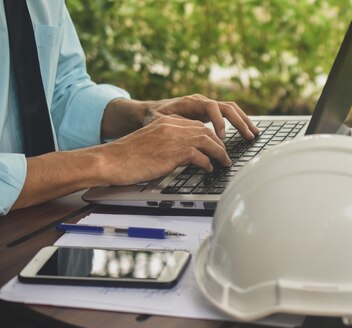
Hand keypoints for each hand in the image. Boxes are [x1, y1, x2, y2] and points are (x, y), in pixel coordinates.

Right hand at [98, 115, 231, 184]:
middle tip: (225, 155)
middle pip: (206, 130)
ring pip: (208, 141)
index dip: (210, 135)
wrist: (111, 160)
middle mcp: (172, 126)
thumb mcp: (152, 143)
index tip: (217, 144)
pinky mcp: (175, 152)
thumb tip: (188, 156)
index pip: (196, 124)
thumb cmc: (128, 157)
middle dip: (220, 143)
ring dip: (219, 153)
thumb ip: (169, 143)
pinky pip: (200, 156)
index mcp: (166, 121)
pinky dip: (207, 164)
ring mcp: (174, 137)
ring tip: (224, 162)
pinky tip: (208, 169)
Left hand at [144, 94, 259, 139]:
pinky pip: (229, 114)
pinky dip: (240, 121)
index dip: (218, 122)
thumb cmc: (154, 117)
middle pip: (227, 107)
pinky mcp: (211, 112)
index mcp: (191, 102)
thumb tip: (186, 132)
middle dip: (240, 122)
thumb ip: (173, 124)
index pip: (211, 107)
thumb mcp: (159, 121)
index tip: (222, 137)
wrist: (152, 110)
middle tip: (248, 137)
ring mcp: (208, 105)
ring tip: (254, 134)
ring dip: (244, 121)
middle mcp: (202, 101)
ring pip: (232, 109)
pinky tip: (248, 131)